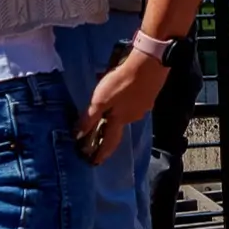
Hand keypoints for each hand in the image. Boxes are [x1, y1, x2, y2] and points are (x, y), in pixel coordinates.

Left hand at [75, 48, 166, 164]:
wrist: (148, 65)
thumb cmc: (121, 83)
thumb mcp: (100, 100)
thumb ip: (90, 118)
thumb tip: (78, 137)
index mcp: (120, 120)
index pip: (109, 141)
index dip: (102, 152)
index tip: (96, 163)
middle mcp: (133, 117)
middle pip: (119, 127)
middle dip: (109, 130)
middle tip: (99, 130)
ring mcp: (144, 106)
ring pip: (127, 113)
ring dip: (118, 113)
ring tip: (110, 105)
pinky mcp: (149, 95)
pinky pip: (134, 102)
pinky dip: (127, 101)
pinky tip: (124, 92)